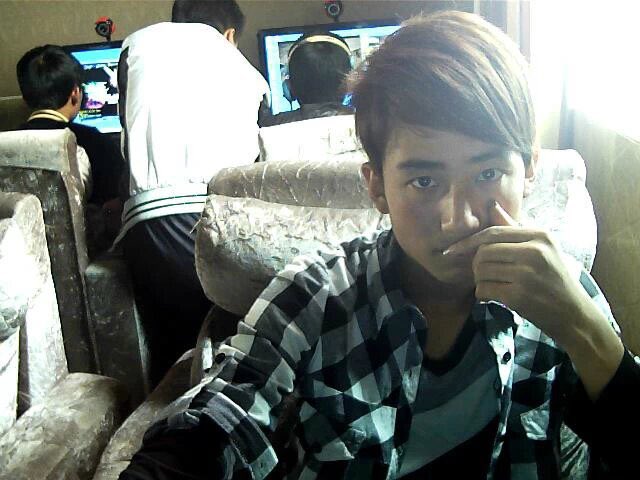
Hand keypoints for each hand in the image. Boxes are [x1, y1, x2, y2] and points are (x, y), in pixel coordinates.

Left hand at [444, 201, 602, 345]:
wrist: (574, 315)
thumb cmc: (555, 280)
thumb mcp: (542, 249)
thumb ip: (515, 228)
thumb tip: (492, 206)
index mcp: (540, 236)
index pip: (493, 232)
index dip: (469, 241)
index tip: (453, 250)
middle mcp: (534, 252)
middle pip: (484, 252)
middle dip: (476, 265)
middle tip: (484, 274)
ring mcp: (526, 274)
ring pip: (481, 271)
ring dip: (480, 280)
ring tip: (493, 285)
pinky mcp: (519, 296)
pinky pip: (484, 289)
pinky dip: (483, 294)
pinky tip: (494, 296)